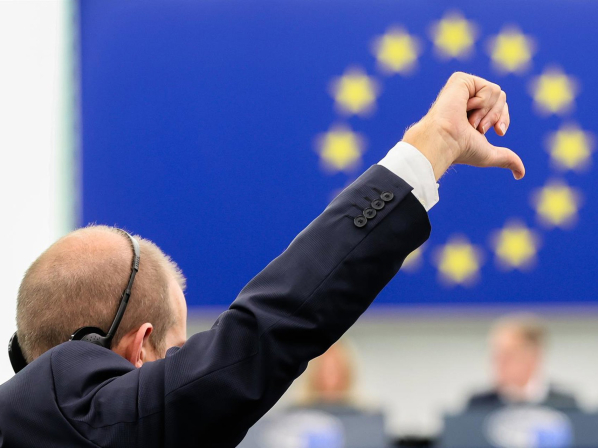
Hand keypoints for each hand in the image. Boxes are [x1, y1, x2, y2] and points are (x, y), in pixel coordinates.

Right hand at [402, 72, 524, 180]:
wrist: (445, 142)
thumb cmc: (461, 150)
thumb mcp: (488, 155)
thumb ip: (506, 159)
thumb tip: (521, 174)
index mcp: (472, 112)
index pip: (501, 106)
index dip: (503, 119)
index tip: (498, 132)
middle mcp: (467, 98)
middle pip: (502, 98)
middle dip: (495, 117)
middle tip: (478, 128)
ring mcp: (463, 88)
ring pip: (497, 92)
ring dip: (487, 112)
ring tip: (469, 121)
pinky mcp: (460, 80)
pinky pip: (488, 86)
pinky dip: (482, 102)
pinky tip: (465, 109)